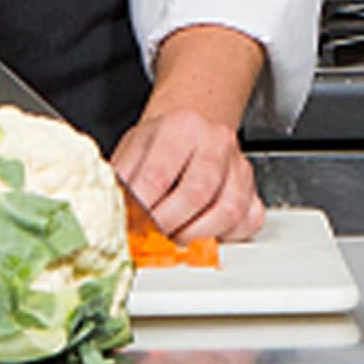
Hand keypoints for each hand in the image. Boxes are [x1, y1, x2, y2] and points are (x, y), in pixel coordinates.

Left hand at [112, 23, 267, 241]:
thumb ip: (121, 181)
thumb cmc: (161, 142)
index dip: (143, 210)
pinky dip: (226, 236)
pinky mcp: (253, 189)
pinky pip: (247, 221)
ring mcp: (239, 165)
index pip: (158, 175)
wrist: (192, 127)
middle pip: (196, 194)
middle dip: (169, 226)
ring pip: (227, 211)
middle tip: (152, 238)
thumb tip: (109, 218)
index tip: (131, 228)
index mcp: (180, 125)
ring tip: (174, 237)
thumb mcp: (133, 149)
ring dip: (196, 235)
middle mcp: (216, 140)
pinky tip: (205, 232)